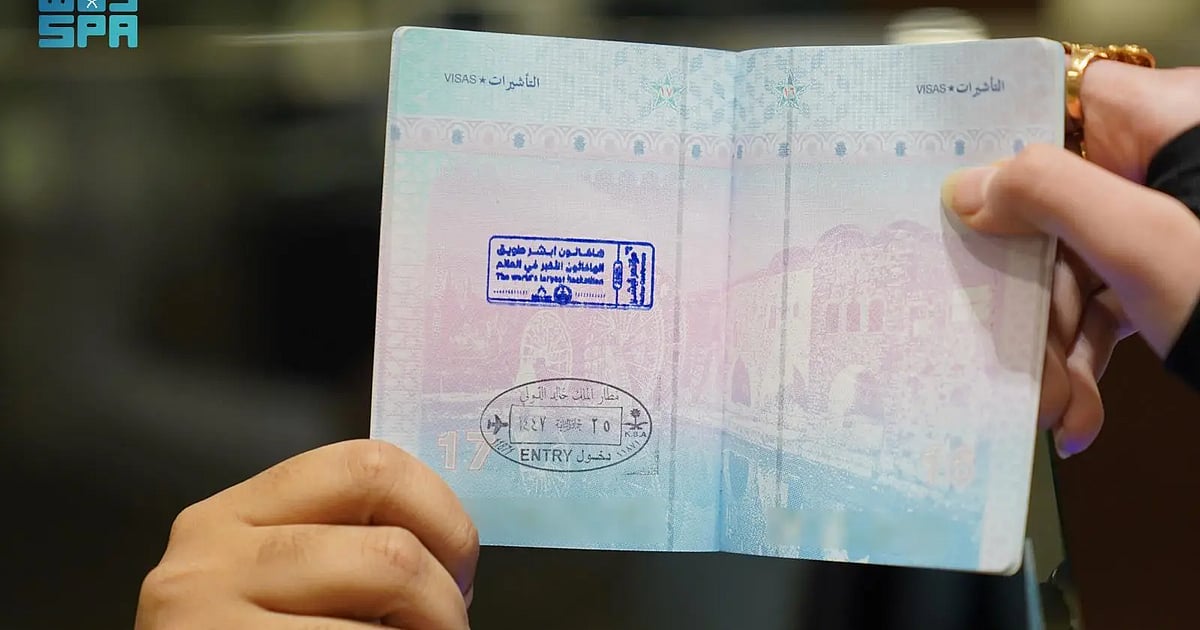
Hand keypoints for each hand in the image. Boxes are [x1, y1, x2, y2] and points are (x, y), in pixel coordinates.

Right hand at [135, 440, 478, 628]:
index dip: (442, 512)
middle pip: (388, 550)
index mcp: (234, 513)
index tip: (461, 561)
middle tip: (451, 624)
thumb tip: (449, 541)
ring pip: (380, 602)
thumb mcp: (277, 577)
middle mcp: (210, 553)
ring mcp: (205, 616)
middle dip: (445, 596)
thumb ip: (338, 543)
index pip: (367, 464)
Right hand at [942, 58, 1199, 456]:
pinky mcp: (1172, 264)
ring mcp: (1169, 216)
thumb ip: (1049, 194)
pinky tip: (1079, 408)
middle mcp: (1164, 159)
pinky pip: (1110, 295)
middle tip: (1019, 357)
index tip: (959, 209)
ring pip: (1075, 262)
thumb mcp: (1143, 241)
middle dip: (1034, 297)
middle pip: (1054, 204)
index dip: (1001, 157)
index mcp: (1165, 117)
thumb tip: (968, 187)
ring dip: (1058, 343)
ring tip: (1056, 406)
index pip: (1059, 109)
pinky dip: (1091, 350)